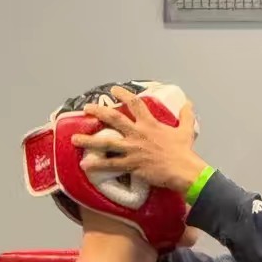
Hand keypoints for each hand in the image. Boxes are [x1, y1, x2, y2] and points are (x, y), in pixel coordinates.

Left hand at [71, 86, 207, 194]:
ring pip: (106, 143)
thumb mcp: (186, 130)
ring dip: (88, 140)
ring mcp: (132, 149)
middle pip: (113, 118)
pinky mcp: (131, 164)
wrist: (183, 170)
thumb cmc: (184, 152)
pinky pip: (110, 165)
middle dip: (98, 112)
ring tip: (74, 139)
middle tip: (87, 109)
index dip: (123, 94)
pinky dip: (97, 165)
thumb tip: (188, 103)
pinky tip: (84, 166)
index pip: (134, 103)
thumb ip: (186, 116)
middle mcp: (138, 133)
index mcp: (150, 123)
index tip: (114, 90)